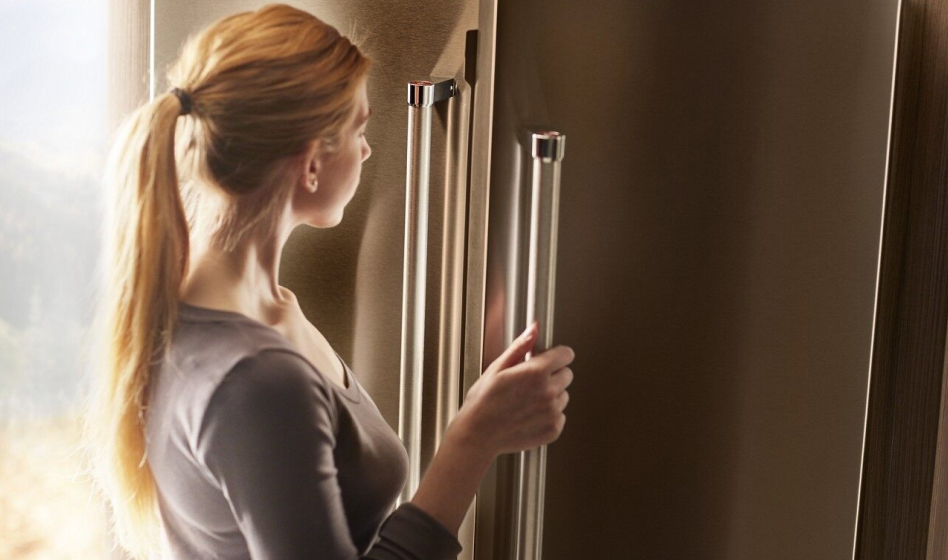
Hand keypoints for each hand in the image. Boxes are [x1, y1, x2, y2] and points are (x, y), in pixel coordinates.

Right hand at [449, 321, 574, 455]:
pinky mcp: (553, 430)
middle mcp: (548, 392)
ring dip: (551, 396)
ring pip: (563, 396)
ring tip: (527, 401)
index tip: (548, 359)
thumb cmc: (483, 402)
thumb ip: (521, 346)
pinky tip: (529, 415)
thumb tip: (534, 329)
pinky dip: (549, 415)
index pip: (566, 355)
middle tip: (531, 382)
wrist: (478, 435)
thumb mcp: (498, 367)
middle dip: (553, 374)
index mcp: (536, 373)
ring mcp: (552, 413)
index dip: (556, 355)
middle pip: (567, 374)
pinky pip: (560, 416)